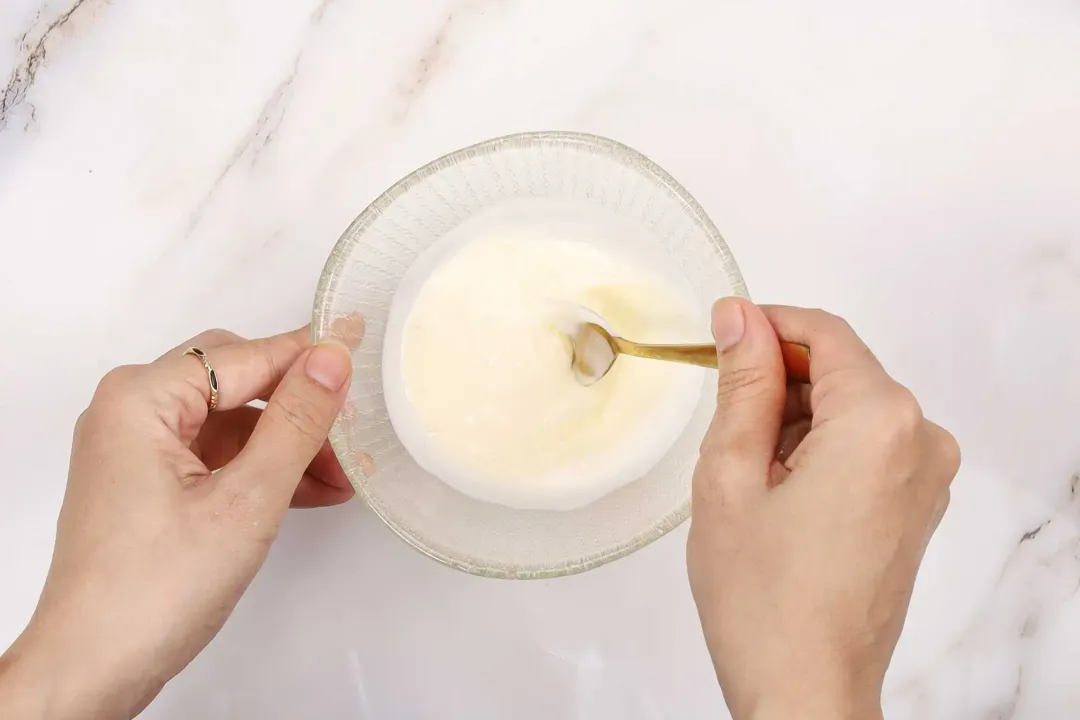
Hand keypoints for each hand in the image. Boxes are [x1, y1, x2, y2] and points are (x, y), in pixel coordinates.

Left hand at [0, 326, 355, 719]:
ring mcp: (135, 446)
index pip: (245, 356)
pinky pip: (216, 452)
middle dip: (298, 407)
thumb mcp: (246, 500)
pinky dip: (260, 468)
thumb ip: (294, 423)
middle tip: (353, 429)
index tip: (362, 352)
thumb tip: (330, 360)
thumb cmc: (153, 591)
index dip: (307, 357)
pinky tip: (307, 492)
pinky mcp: (146, 480)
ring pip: (231, 419)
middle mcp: (130, 410)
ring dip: (286, 443)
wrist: (95, 667)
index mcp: (140, 399)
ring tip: (339, 476)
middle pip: (236, 380)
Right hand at [687, 300, 959, 719]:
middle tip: (723, 426)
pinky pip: (868, 446)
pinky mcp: (919, 505)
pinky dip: (821, 449)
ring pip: (851, 408)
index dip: (765, 327)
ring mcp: (927, 476)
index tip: (720, 338)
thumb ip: (743, 383)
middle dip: (778, 381)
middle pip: (842, 370)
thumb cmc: (762, 597)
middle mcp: (921, 440)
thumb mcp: (731, 473)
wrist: (805, 689)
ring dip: (796, 420)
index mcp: (879, 421)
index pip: (824, 334)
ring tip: (749, 478)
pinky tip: (780, 493)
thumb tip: (740, 317)